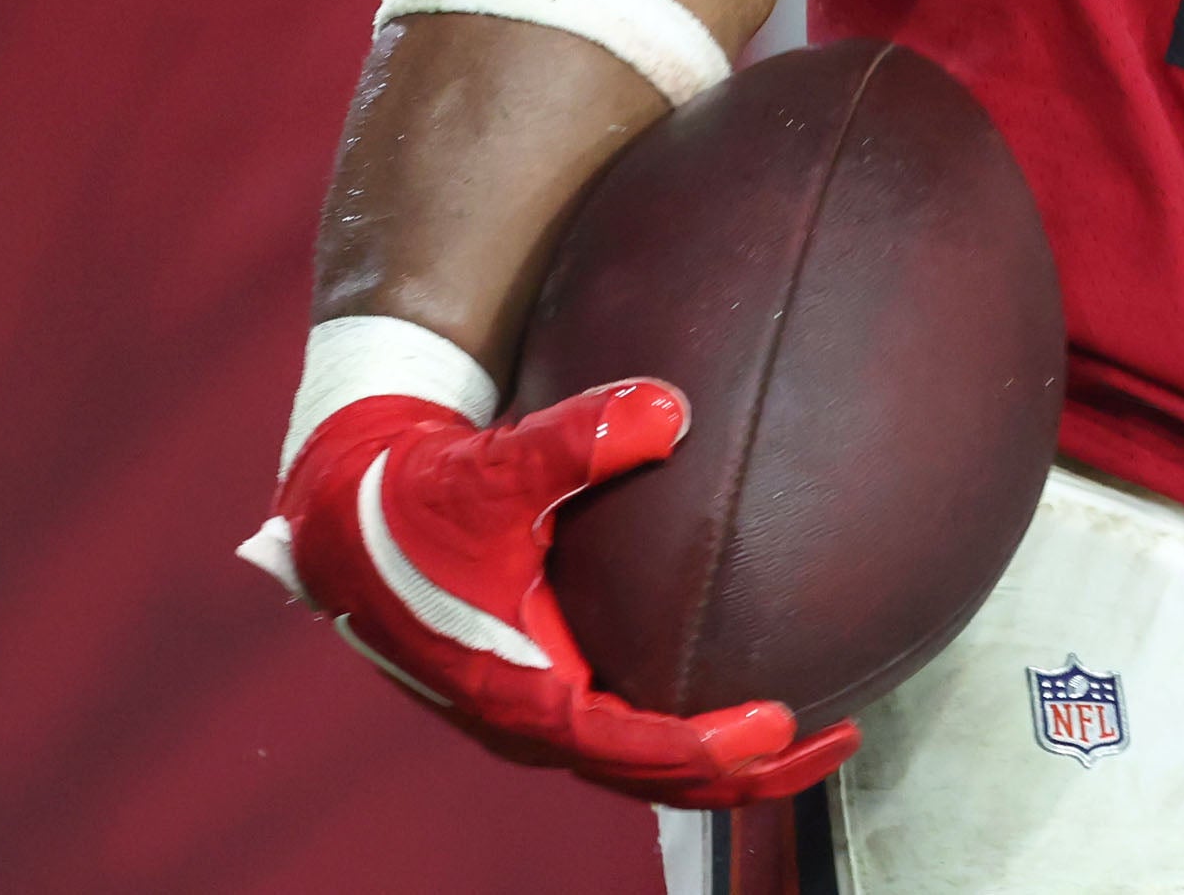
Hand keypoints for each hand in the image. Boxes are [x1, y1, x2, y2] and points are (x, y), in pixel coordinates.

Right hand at [253, 382, 854, 807]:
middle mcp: (530, 718)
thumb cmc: (414, 500)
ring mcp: (539, 709)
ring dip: (726, 758)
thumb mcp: (489, 470)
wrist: (349, 514)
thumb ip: (574, 440)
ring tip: (814, 731)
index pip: (627, 744)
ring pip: (645, 762)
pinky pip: (631, 726)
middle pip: (653, 776)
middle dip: (746, 771)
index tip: (780, 723)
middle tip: (835, 738)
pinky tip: (747, 686)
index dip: (706, 742)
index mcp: (517, 693)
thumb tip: (667, 407)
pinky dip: (691, 726)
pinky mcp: (546, 684)